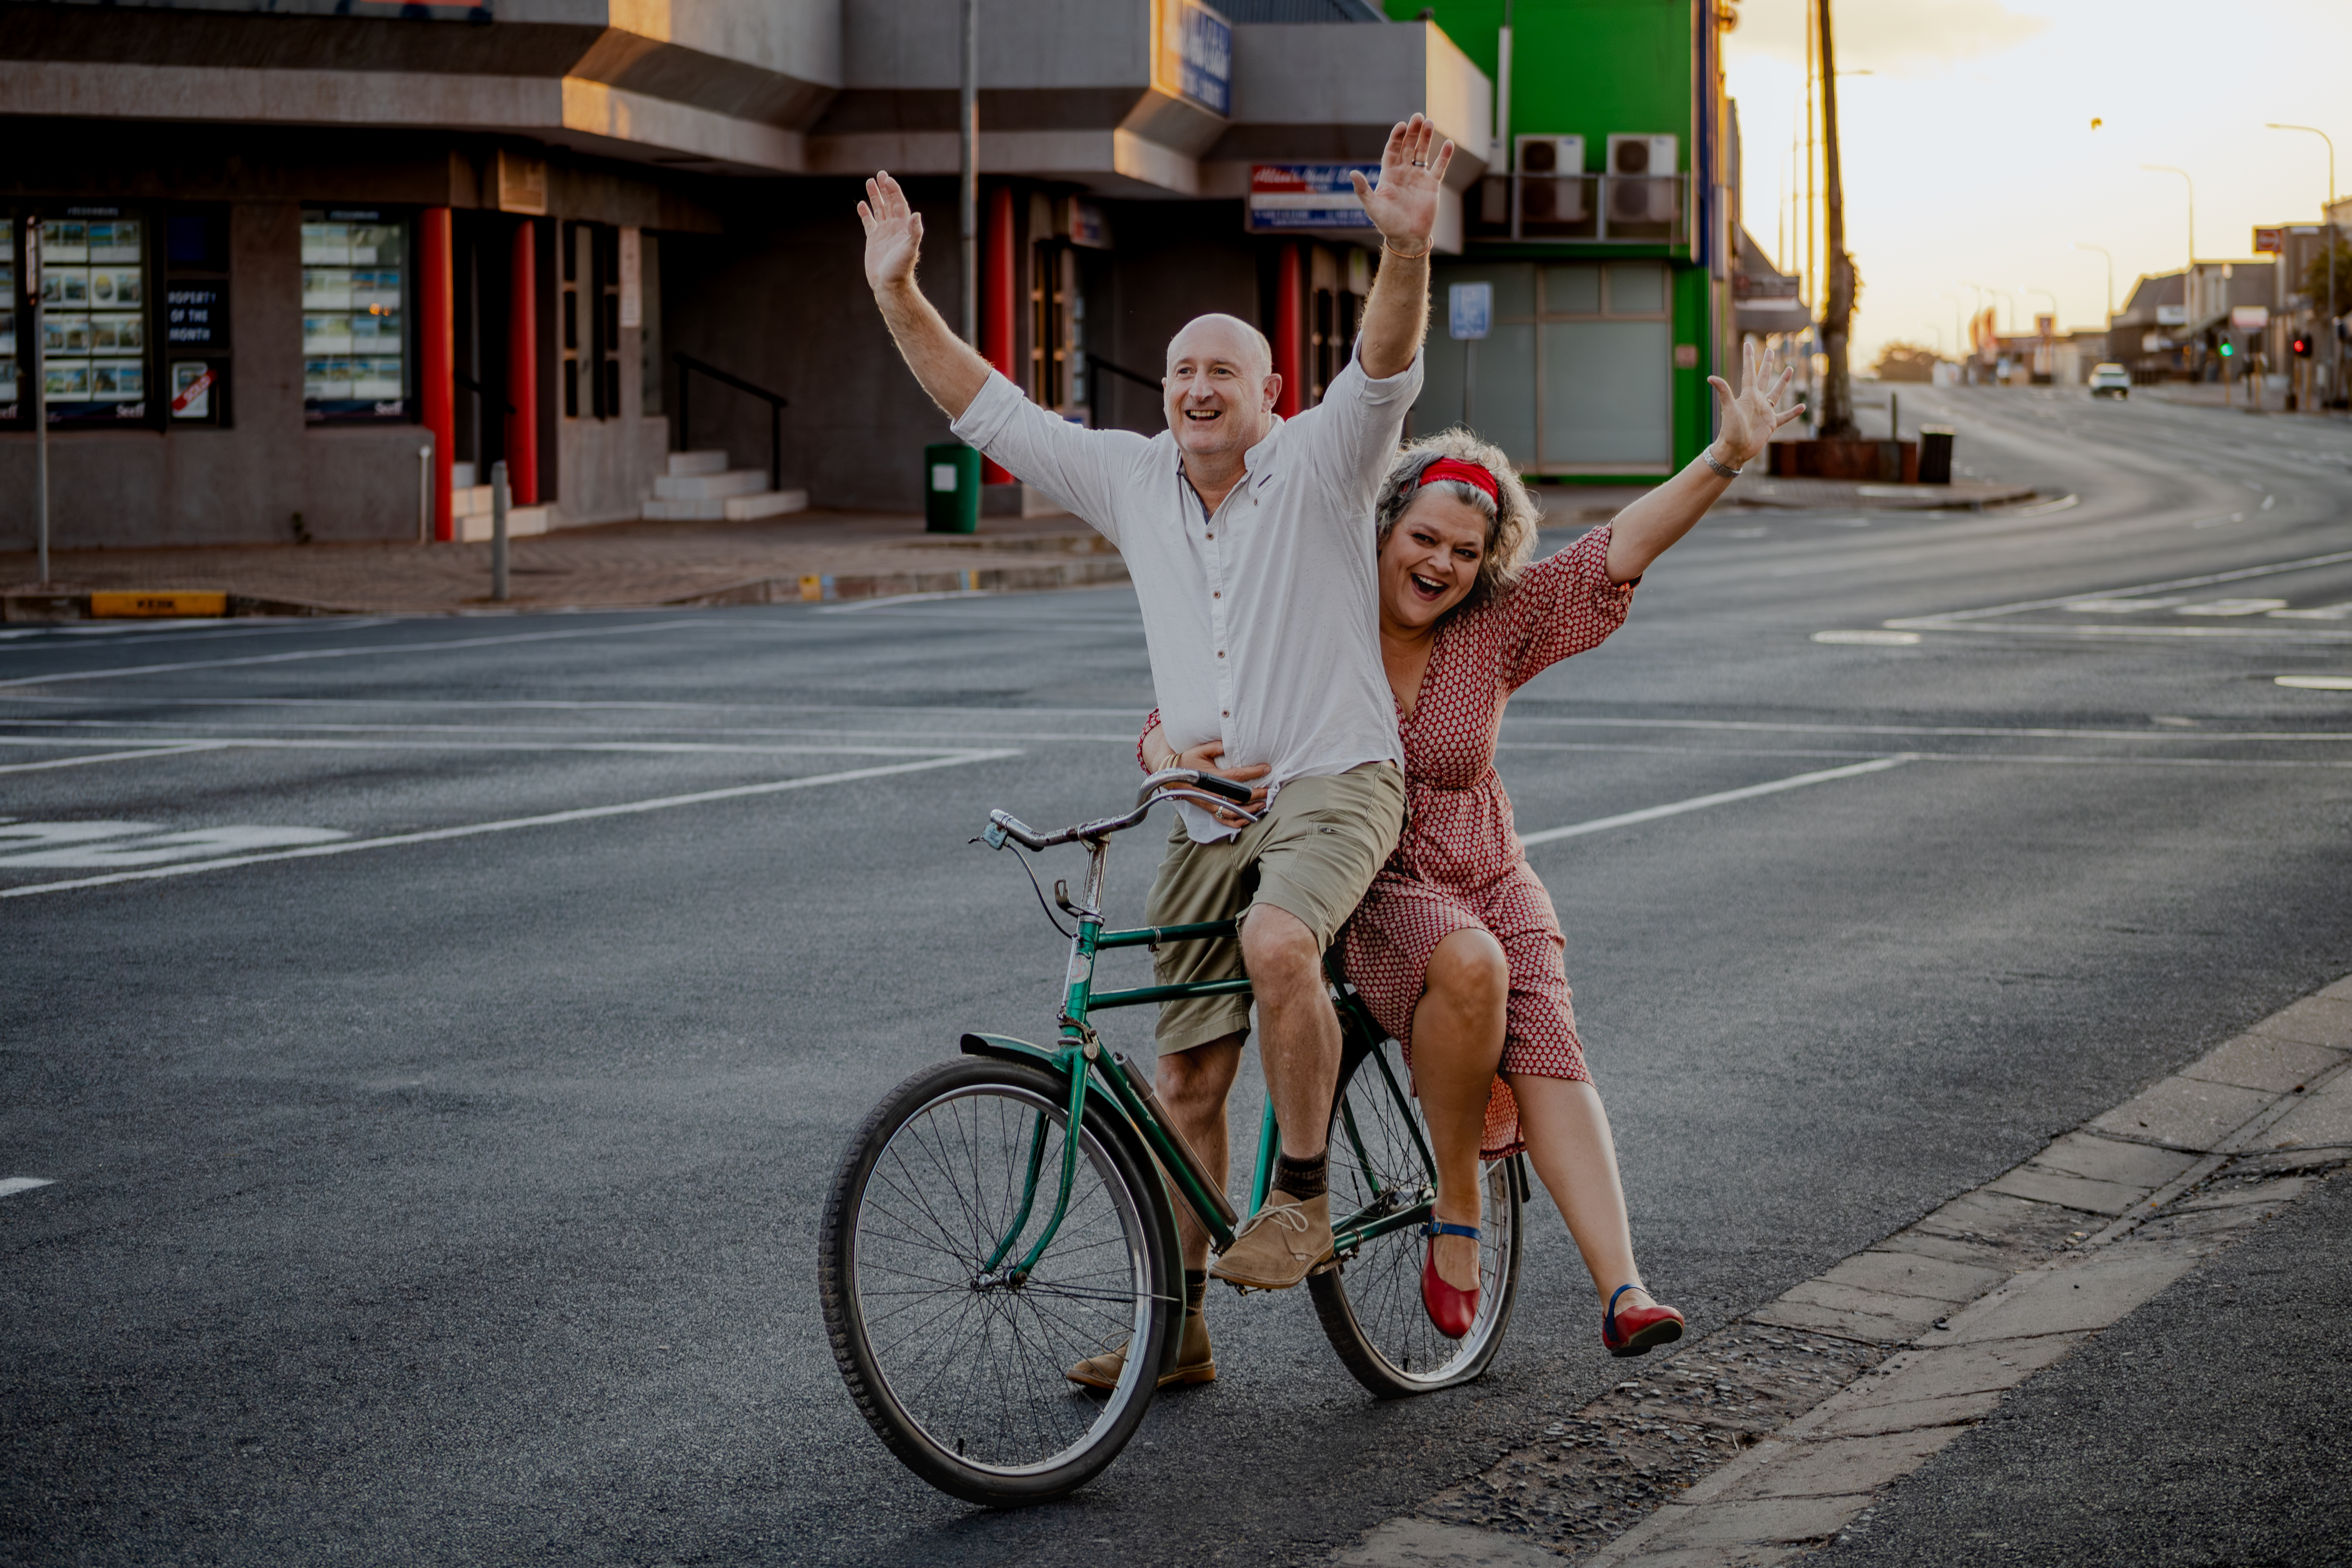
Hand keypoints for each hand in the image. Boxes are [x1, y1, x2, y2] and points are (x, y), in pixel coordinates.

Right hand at [857, 171, 922, 294]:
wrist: (889, 284)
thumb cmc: (900, 268)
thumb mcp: (909, 249)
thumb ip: (914, 232)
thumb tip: (917, 215)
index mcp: (904, 227)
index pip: (899, 203)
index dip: (894, 191)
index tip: (887, 180)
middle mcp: (894, 227)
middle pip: (889, 203)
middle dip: (885, 189)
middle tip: (879, 174)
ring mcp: (883, 232)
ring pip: (879, 210)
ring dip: (875, 196)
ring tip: (869, 182)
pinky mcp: (873, 239)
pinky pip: (869, 222)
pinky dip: (865, 213)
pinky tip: (861, 204)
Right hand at [1149, 731, 1269, 826]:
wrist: (1171, 776)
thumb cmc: (1187, 761)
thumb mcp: (1200, 750)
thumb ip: (1216, 747)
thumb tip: (1230, 745)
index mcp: (1214, 778)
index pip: (1239, 776)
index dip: (1255, 772)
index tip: (1267, 769)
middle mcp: (1214, 793)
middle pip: (1241, 797)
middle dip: (1258, 794)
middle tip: (1271, 791)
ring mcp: (1212, 804)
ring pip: (1235, 811)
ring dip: (1251, 809)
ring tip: (1263, 804)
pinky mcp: (1209, 810)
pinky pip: (1224, 821)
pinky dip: (1237, 822)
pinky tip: (1248, 819)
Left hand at [1350, 115, 1453, 252]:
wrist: (1407, 238)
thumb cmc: (1387, 224)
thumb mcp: (1372, 207)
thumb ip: (1363, 190)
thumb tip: (1351, 173)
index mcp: (1389, 174)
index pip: (1393, 150)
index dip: (1397, 138)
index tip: (1401, 126)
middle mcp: (1404, 173)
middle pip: (1408, 147)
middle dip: (1413, 132)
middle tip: (1418, 117)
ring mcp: (1418, 177)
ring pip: (1423, 153)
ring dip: (1426, 138)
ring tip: (1430, 123)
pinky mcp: (1432, 185)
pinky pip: (1439, 167)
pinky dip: (1444, 156)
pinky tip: (1448, 143)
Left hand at [1706, 339, 1805, 469]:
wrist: (1735, 450)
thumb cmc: (1730, 431)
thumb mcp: (1729, 409)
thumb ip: (1723, 392)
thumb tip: (1710, 377)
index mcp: (1747, 395)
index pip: (1748, 372)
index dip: (1748, 358)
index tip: (1748, 343)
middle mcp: (1757, 400)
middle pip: (1763, 377)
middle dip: (1766, 363)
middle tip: (1770, 349)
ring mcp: (1765, 411)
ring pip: (1776, 392)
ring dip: (1782, 381)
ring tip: (1789, 368)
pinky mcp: (1771, 423)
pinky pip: (1785, 416)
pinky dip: (1793, 412)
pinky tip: (1802, 407)